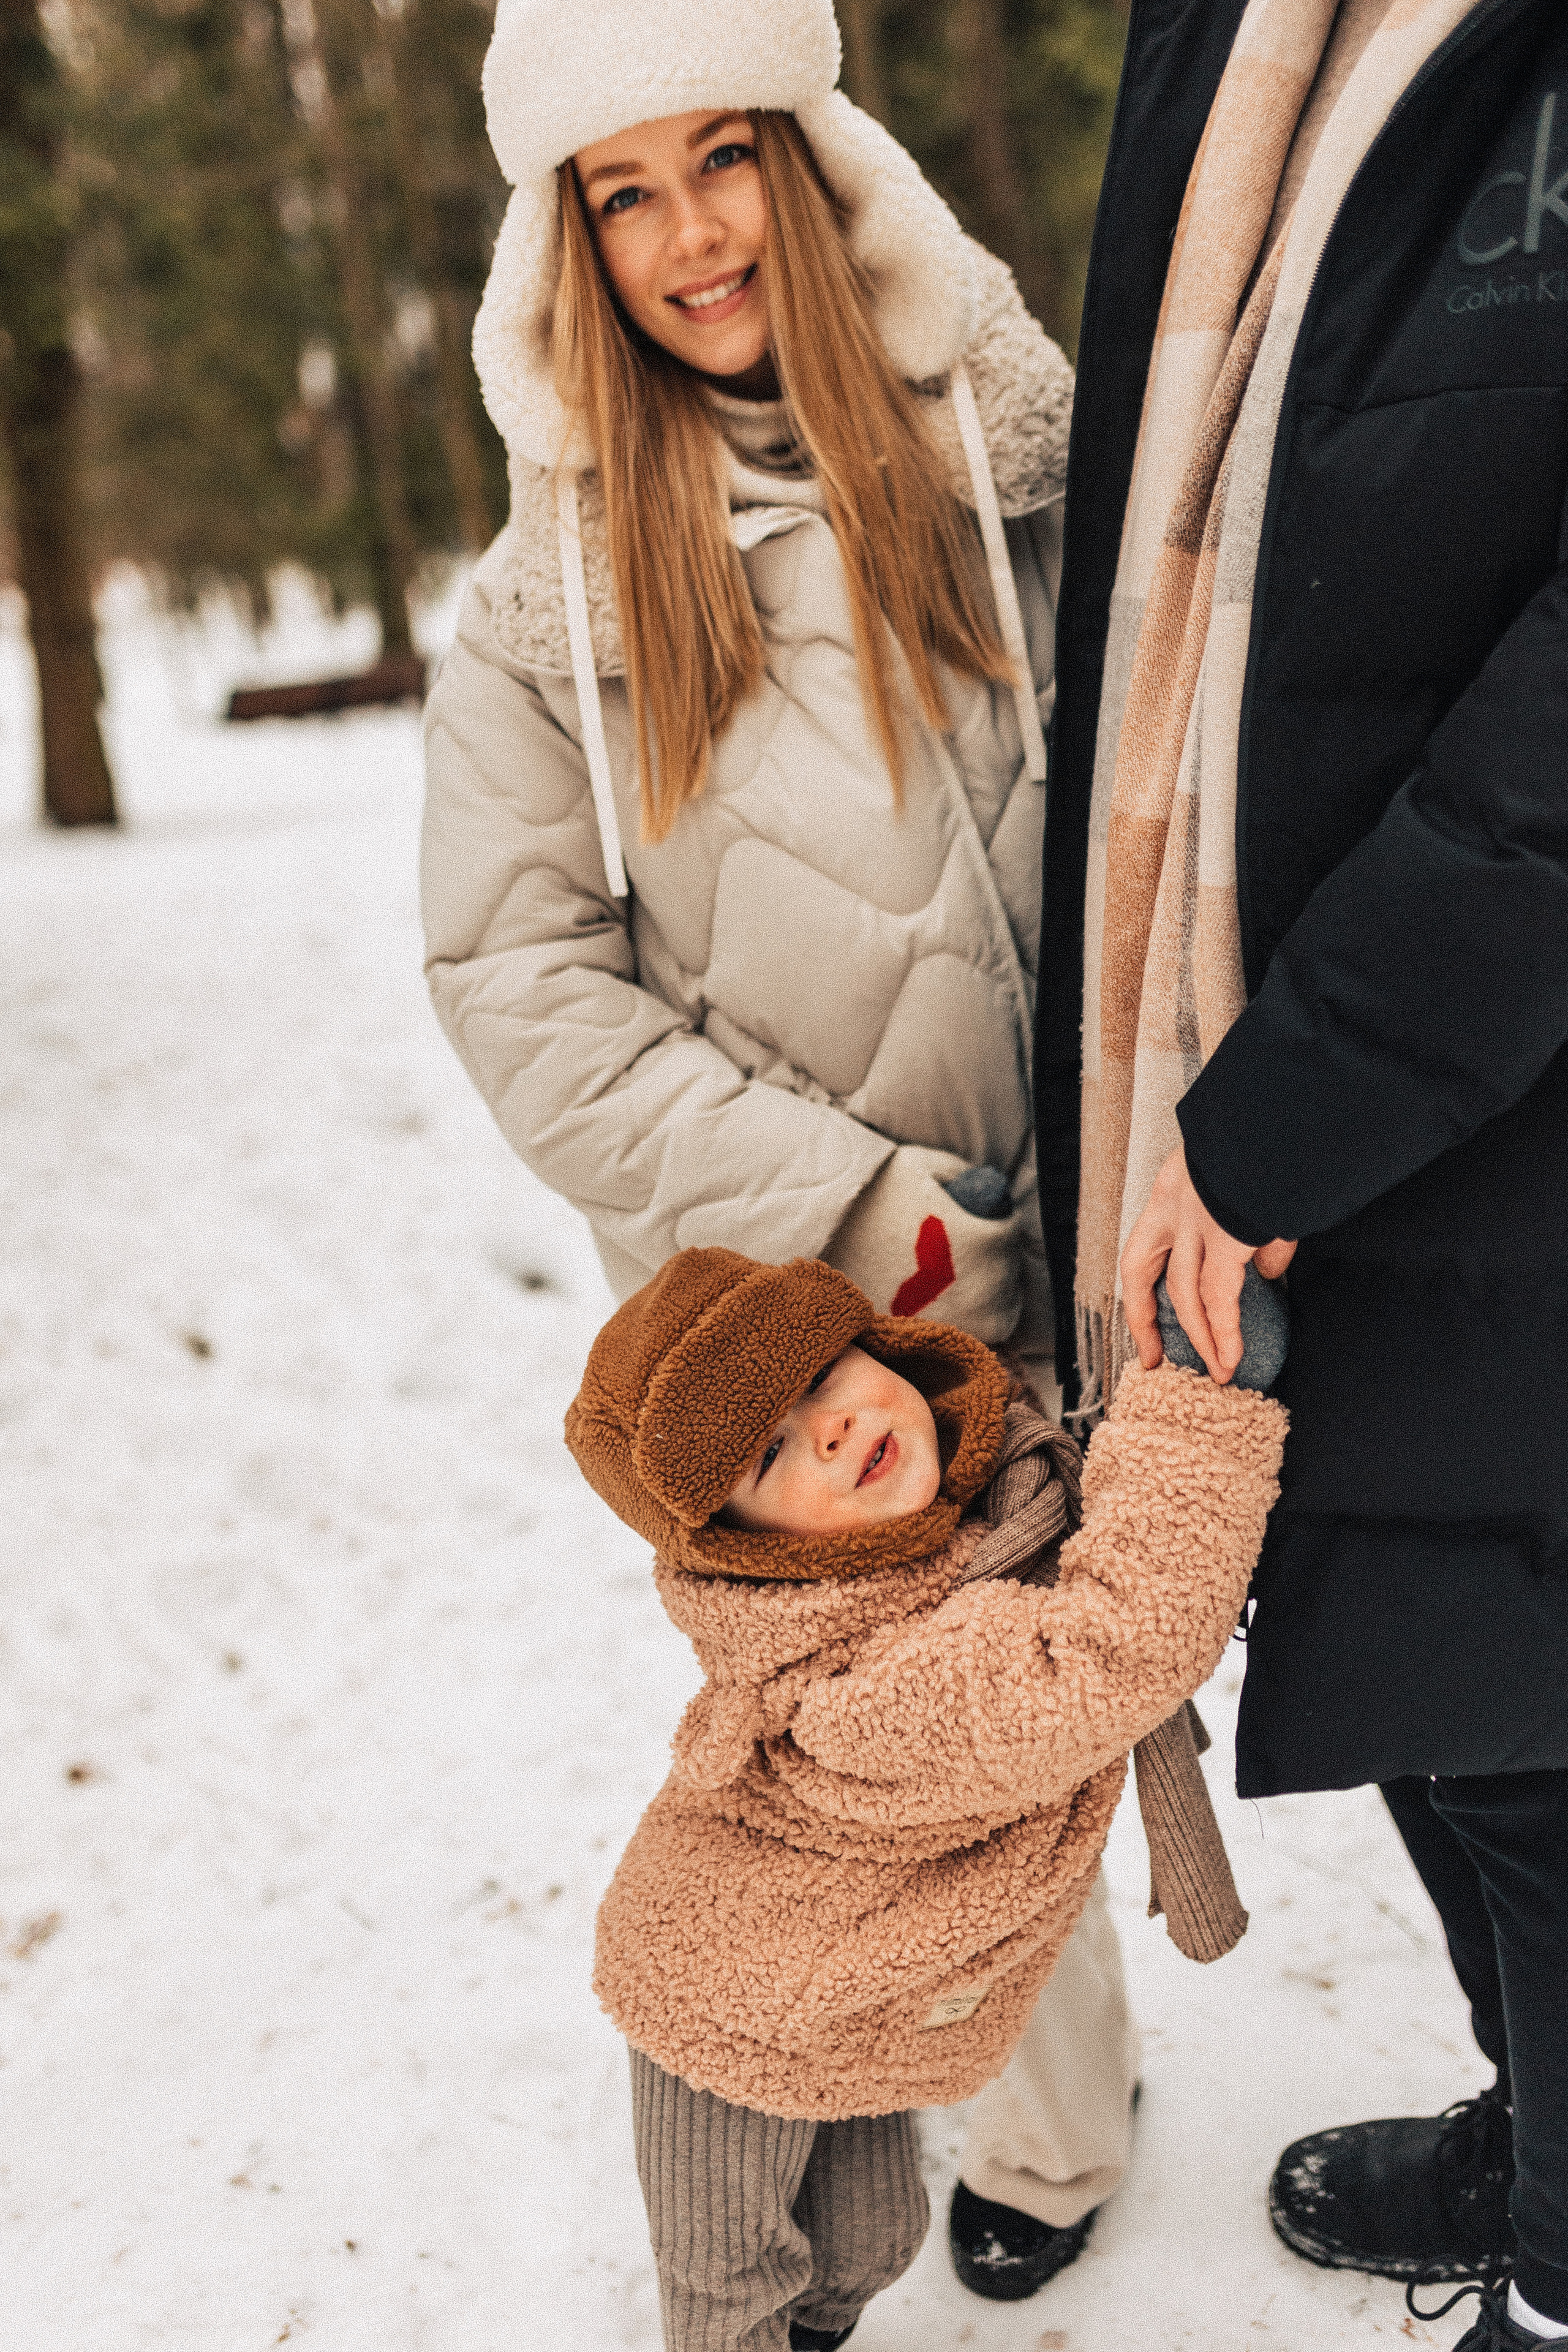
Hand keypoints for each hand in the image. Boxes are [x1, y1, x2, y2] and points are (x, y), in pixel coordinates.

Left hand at [1121, 1144, 1296, 1383]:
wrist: (1285, 1112)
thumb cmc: (1276, 1136)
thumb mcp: (1255, 1179)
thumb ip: (1257, 1226)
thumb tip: (1267, 1267)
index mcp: (1176, 1180)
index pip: (1148, 1238)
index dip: (1143, 1280)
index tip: (1148, 1311)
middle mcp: (1175, 1200)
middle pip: (1140, 1268)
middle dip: (1144, 1318)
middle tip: (1154, 1357)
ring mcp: (1196, 1218)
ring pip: (1184, 1292)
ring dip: (1201, 1336)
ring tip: (1219, 1370)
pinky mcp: (1226, 1234)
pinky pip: (1219, 1297)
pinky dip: (1224, 1331)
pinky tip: (1231, 1357)